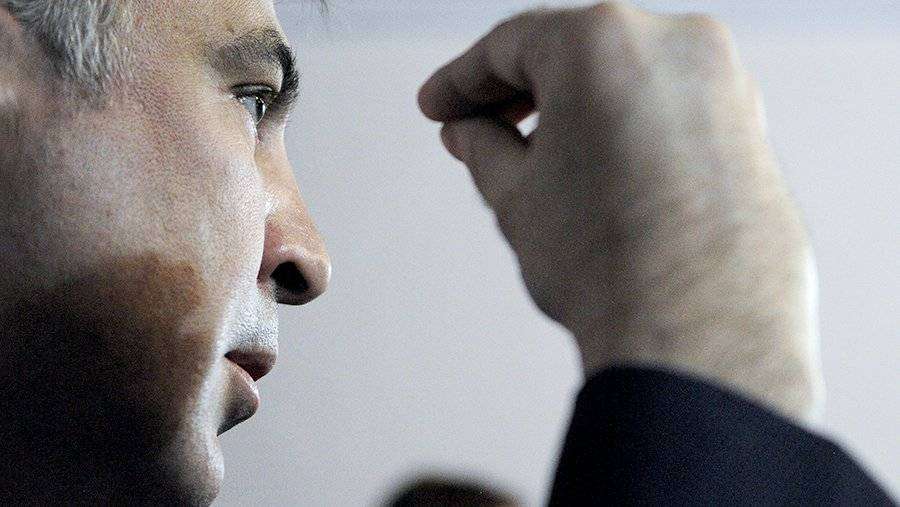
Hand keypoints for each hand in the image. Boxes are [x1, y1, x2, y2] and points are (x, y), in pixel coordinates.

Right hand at [419, 2, 822, 423]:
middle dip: (516, 92)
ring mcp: (724, 82)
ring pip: (625, 78)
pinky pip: (668, 108)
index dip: (461, 79)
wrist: (703, 335)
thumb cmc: (605, 263)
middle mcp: (675, 42)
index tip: (436, 108)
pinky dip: (624, 124)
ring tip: (532, 156)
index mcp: (603, 41)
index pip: (511, 45)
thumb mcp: (515, 196)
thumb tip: (470, 132)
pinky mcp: (751, 126)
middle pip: (573, 52)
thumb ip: (483, 147)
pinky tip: (595, 166)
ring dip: (572, 108)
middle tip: (474, 129)